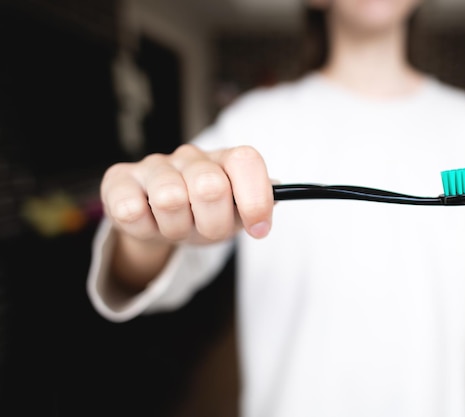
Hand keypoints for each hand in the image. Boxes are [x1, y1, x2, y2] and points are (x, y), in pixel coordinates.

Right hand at [101, 144, 274, 245]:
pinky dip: (145, 229)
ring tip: (177, 226)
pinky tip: (149, 223)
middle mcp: (191, 157)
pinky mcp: (119, 180)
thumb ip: (258, 204)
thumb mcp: (234, 215)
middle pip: (210, 186)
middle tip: (204, 228)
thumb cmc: (203, 215)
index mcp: (224, 161)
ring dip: (177, 229)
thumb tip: (277, 191)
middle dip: (212, 222)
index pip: (245, 161)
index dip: (255, 198)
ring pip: (170, 200)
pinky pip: (130, 210)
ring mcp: (154, 165)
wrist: (158, 222)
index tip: (258, 229)